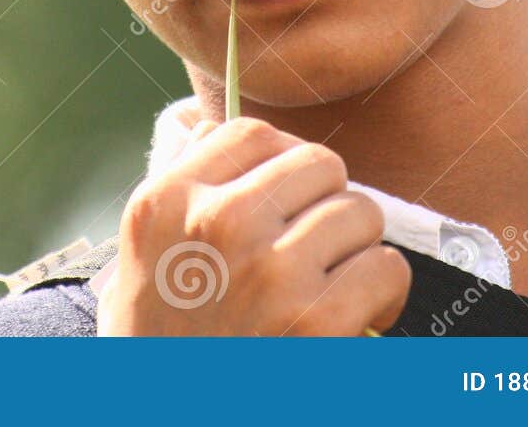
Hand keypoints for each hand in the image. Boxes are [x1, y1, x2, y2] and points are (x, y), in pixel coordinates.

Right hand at [98, 116, 409, 335]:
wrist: (162, 415)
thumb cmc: (156, 340)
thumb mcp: (141, 252)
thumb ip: (181, 188)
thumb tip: (217, 130)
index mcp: (168, 200)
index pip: (254, 134)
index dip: (284, 160)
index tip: (287, 196)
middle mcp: (219, 222)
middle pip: (319, 162)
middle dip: (327, 201)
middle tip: (316, 242)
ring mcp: (270, 269)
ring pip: (360, 211)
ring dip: (357, 247)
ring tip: (336, 280)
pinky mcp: (317, 320)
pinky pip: (386, 267)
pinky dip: (383, 292)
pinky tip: (359, 314)